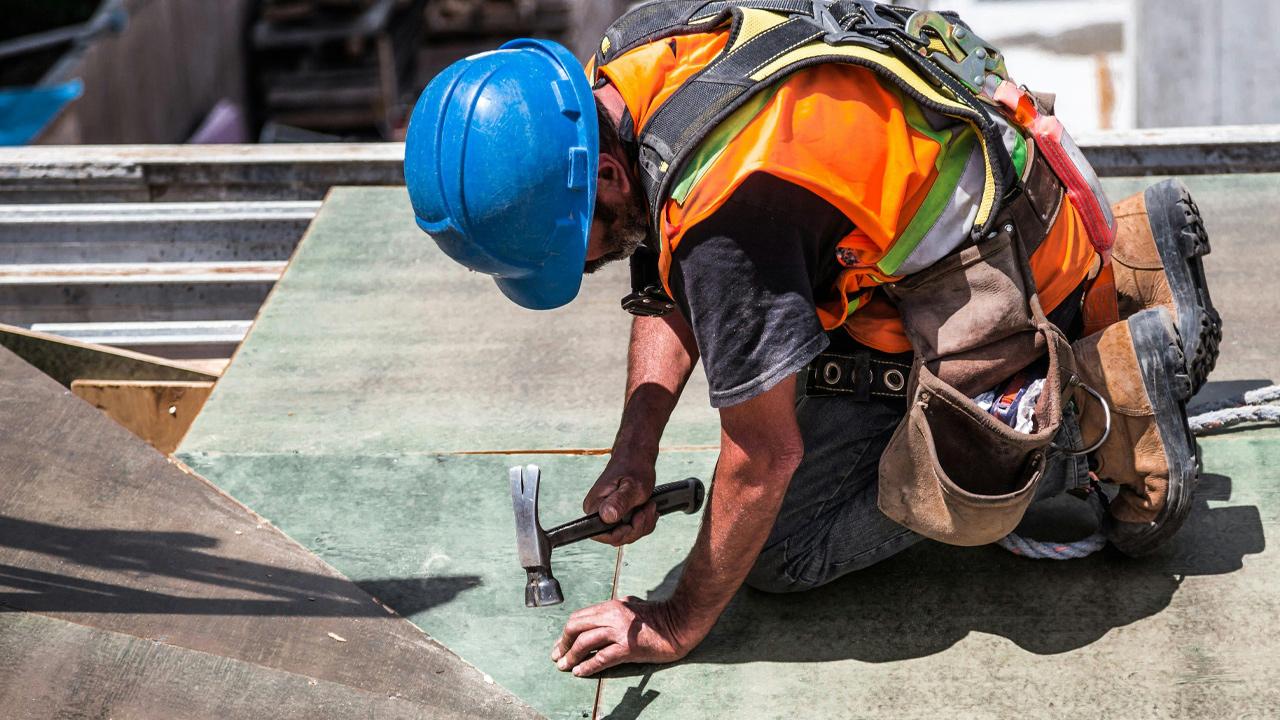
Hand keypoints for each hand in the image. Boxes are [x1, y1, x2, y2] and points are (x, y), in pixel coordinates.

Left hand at [550, 597, 702, 676]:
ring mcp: (619, 631)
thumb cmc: (658, 616)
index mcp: (611, 606)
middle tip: (557, 656)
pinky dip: (587, 666)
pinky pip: (601, 658)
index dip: (566, 632)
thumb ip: (615, 609)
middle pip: (576, 627)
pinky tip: (580, 672)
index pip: (579, 618)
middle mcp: (612, 616)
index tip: (560, 644)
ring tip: (564, 666)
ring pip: (584, 643)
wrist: (679, 624)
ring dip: (570, 656)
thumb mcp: (632, 605)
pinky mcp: (628, 647)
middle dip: (563, 643)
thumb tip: (600, 616)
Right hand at [583, 456, 656, 545]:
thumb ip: (620, 502)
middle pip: (617, 538)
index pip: (603, 535)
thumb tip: (607, 516)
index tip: (638, 516)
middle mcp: (596, 513)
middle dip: (638, 527)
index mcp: (594, 506)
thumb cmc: (634, 467)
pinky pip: (631, 529)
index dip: (624, 533)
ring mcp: (606, 515)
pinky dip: (644, 522)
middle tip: (648, 507)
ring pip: (626, 535)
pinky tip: (648, 508)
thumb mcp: (633, 486)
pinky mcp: (616, 515)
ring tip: (650, 505)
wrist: (636, 456)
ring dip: (643, 523)